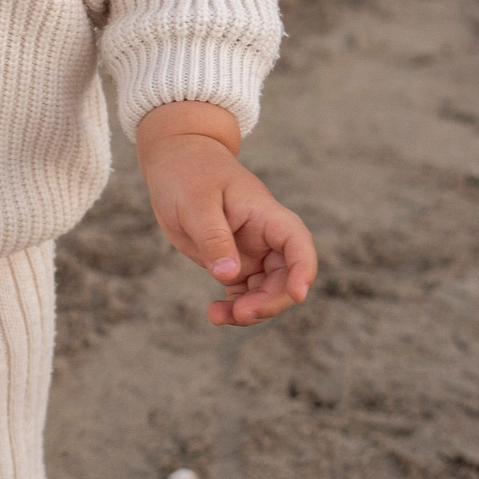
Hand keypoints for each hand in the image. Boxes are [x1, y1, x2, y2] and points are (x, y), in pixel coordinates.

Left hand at [134, 101, 317, 326]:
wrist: (175, 161)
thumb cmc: (187, 172)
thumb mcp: (196, 202)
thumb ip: (213, 237)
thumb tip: (228, 275)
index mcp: (266, 215)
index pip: (297, 244)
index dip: (303, 271)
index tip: (298, 295)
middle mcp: (266, 237)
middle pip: (285, 277)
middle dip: (269, 301)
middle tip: (240, 314)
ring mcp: (252, 252)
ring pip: (266, 291)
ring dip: (250, 310)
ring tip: (217, 317)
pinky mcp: (233, 262)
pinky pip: (244, 293)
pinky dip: (235, 307)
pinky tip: (216, 313)